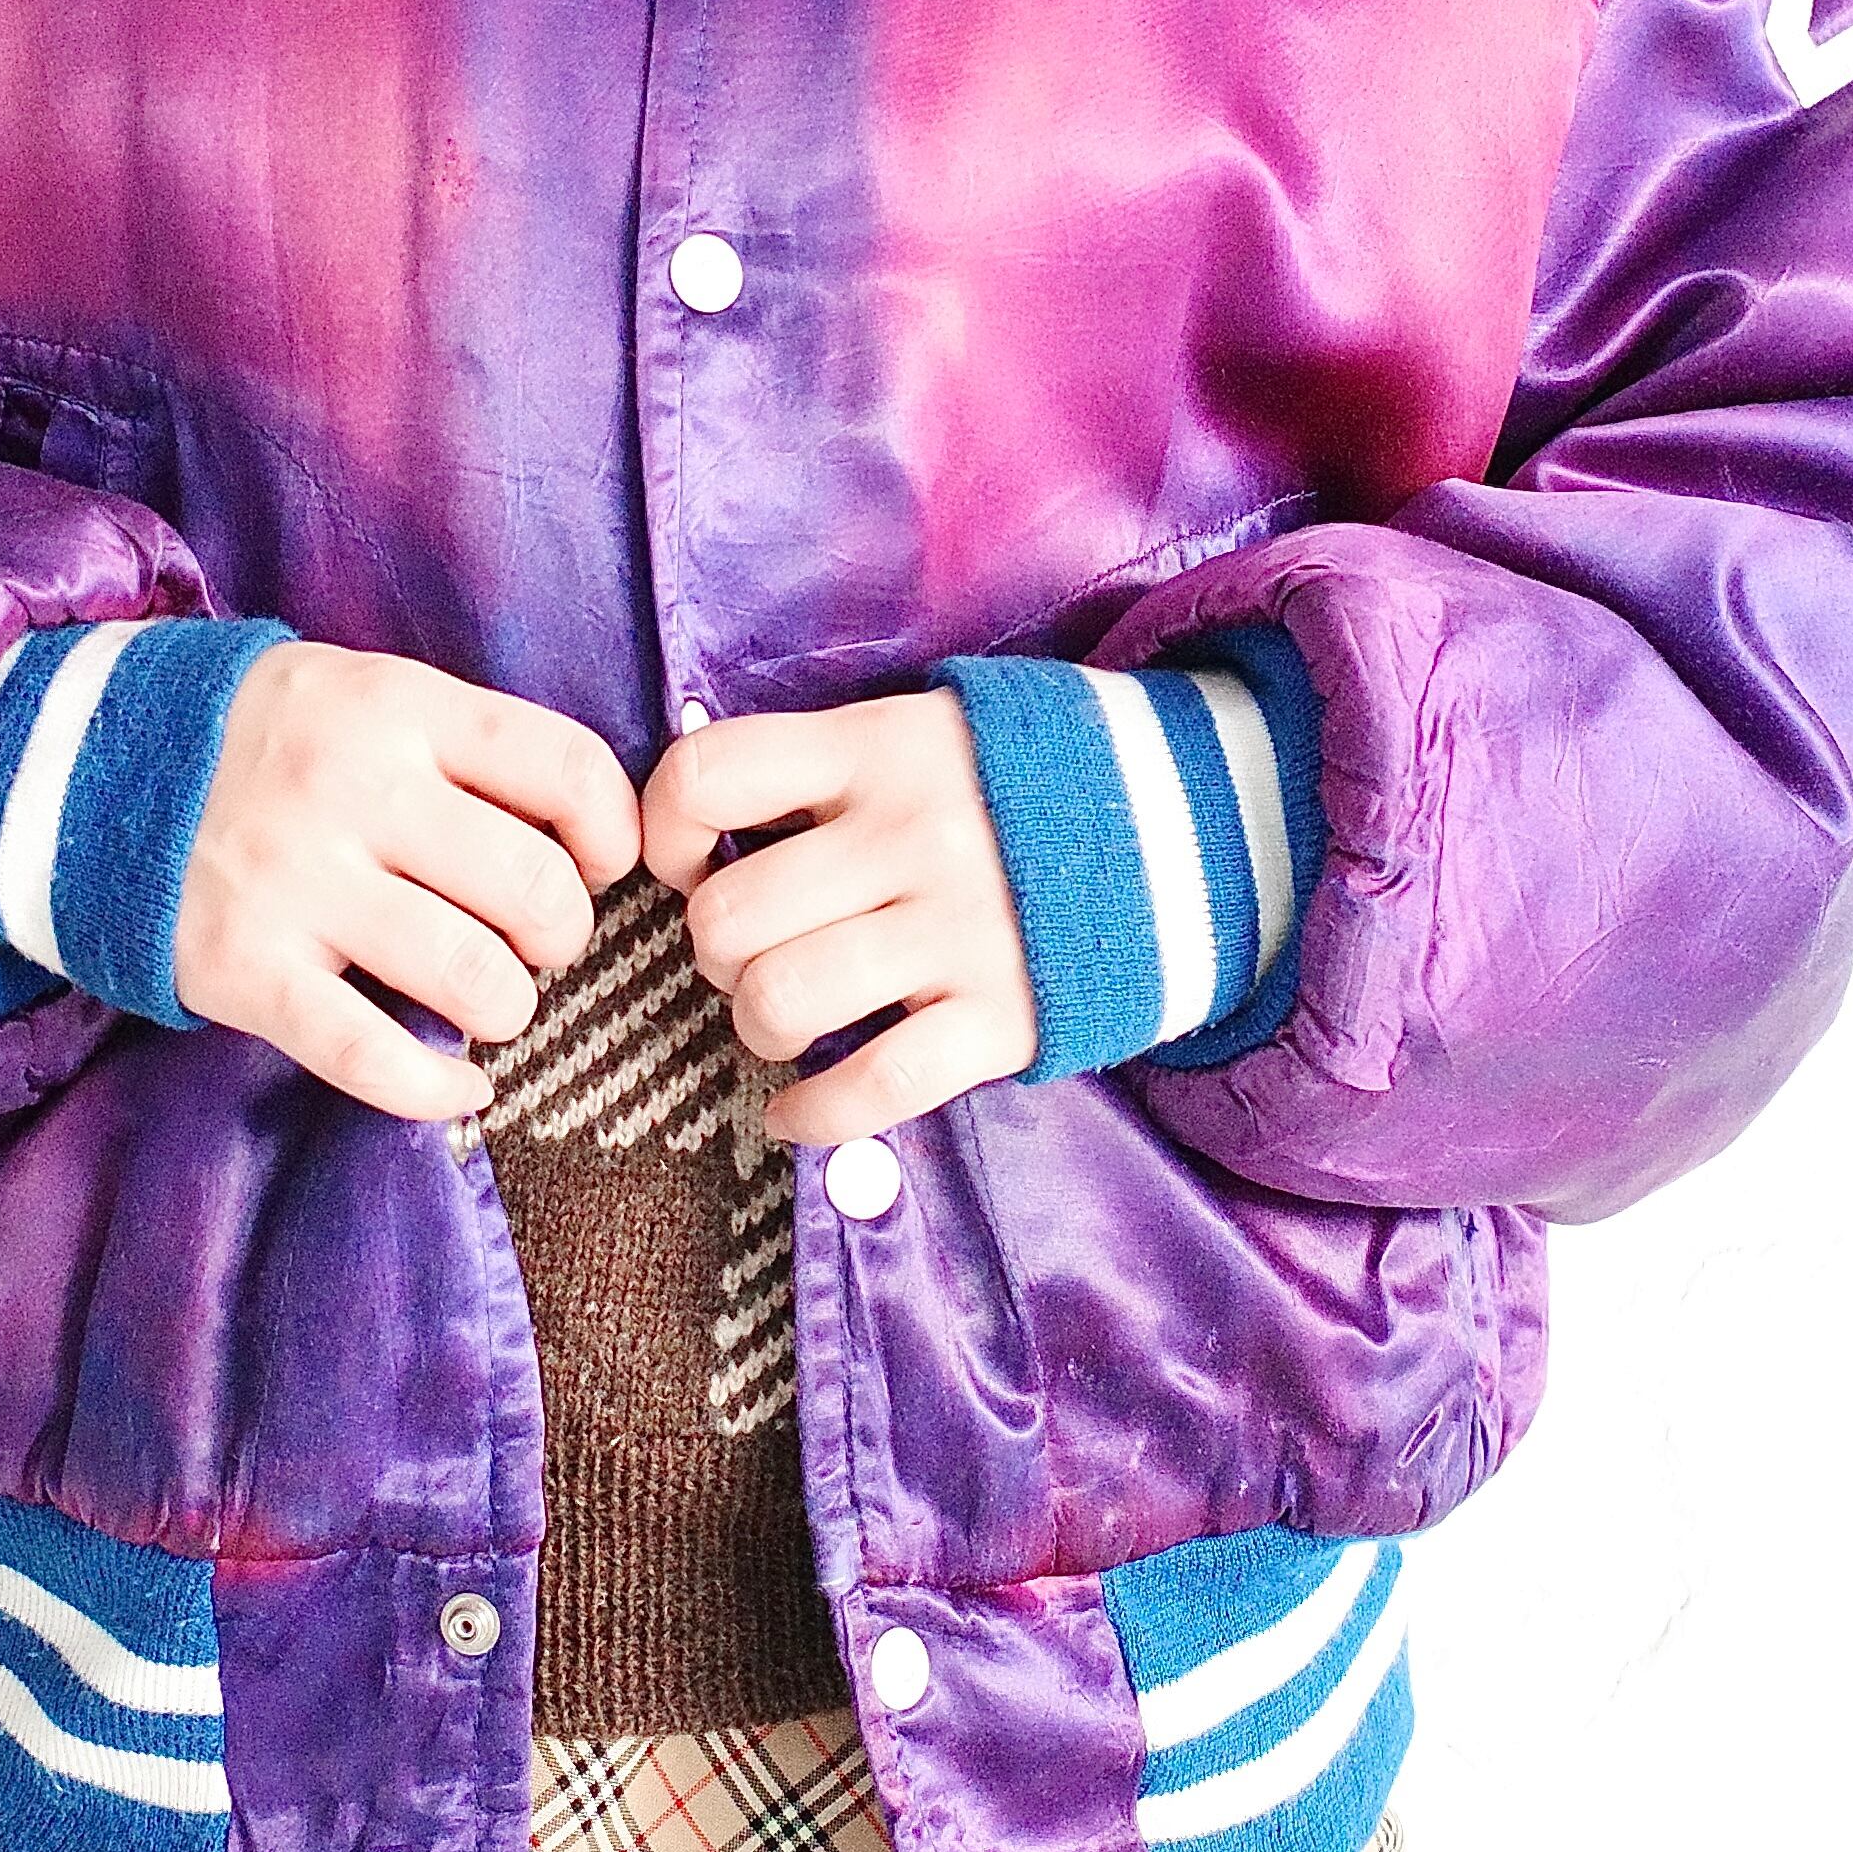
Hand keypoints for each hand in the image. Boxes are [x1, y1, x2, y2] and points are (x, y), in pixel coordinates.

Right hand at [172, 645, 639, 1122]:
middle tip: (537, 942)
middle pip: (534, 888)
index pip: (566, 769)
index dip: (613, 833)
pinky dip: (438, 1089)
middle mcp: (353, 789)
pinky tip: (459, 1085)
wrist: (91, 767)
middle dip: (562, 935)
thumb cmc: (271, 740)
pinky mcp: (245, 970)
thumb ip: (468, 745)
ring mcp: (295, 882)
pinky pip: (372, 1056)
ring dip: (507, 1008)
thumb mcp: (369, 694)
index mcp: (399, 707)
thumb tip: (592, 833)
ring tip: (488, 999)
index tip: (601, 863)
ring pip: (474, 979)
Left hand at [640, 690, 1038, 1147]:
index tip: (685, 861)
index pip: (711, 774)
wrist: (1187, 828)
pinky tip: (793, 1113)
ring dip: (757, 1025)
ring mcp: (963, 929)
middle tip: (744, 952)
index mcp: (880, 746)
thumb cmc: (1009, 789)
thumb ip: (817, 768)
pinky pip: (874, 1087)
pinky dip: (812, 1116)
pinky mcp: (1007, 1016)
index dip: (665, 829)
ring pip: (782, 999)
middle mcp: (914, 833)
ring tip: (781, 1016)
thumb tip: (687, 825)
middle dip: (713, 949)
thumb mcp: (918, 736)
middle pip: (731, 912)